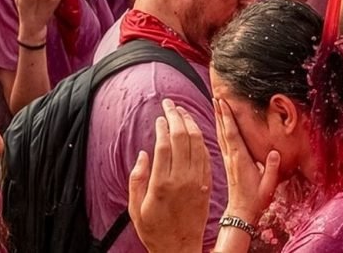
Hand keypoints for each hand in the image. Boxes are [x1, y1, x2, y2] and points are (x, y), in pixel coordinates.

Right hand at [129, 99, 210, 252]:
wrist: (180, 247)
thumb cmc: (154, 229)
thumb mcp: (135, 208)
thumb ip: (137, 178)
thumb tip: (144, 153)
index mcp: (162, 184)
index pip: (165, 145)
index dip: (163, 126)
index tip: (160, 116)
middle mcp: (182, 179)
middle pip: (182, 138)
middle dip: (176, 116)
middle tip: (170, 104)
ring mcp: (197, 181)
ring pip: (197, 142)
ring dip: (190, 123)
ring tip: (182, 111)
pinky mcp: (207, 184)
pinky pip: (206, 155)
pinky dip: (200, 139)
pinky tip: (194, 130)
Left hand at [214, 98, 280, 224]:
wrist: (241, 212)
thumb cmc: (256, 199)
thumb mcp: (268, 186)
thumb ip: (271, 169)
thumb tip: (275, 152)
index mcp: (241, 159)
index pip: (233, 134)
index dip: (228, 118)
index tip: (223, 103)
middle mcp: (232, 157)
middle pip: (224, 130)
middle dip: (220, 113)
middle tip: (216, 96)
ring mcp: (228, 159)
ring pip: (221, 135)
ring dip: (218, 118)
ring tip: (215, 104)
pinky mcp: (228, 163)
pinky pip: (221, 142)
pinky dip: (219, 129)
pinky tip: (218, 124)